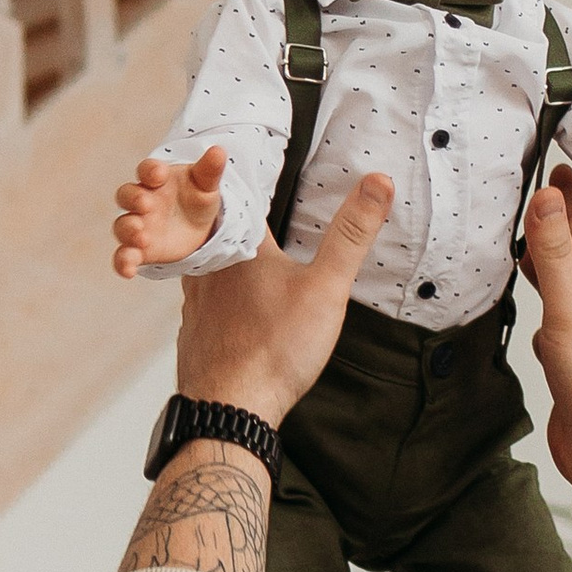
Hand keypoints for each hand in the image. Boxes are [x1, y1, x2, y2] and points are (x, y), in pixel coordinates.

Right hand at [112, 145, 225, 276]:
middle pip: (126, 195)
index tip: (159, 174)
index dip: (150, 170)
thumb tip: (219, 150)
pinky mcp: (140, 250)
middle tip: (147, 205)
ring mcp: (138, 226)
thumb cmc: (197, 198)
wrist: (199, 227)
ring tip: (141, 236)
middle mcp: (142, 201)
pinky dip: (122, 263)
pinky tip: (129, 272)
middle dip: (134, 199)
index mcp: (157, 179)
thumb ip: (210, 169)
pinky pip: (124, 256)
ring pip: (122, 225)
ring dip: (128, 230)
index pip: (146, 169)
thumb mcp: (206, 184)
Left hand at [173, 174, 394, 426]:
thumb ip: (351, 234)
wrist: (229, 408)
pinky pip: (202, 299)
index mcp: (240, 246)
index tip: (260, 163)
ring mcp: (194, 300)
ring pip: (208, 263)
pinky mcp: (193, 330)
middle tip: (260, 208)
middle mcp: (209, 266)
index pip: (241, 194)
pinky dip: (217, 293)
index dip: (253, 178)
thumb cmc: (276, 348)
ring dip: (225, 255)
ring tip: (249, 250)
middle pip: (222, 228)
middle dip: (241, 218)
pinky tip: (235, 304)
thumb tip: (378, 181)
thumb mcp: (326, 287)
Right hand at [520, 170, 571, 492]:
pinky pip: (552, 320)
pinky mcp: (569, 360)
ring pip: (563, 285)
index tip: (556, 164)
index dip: (569, 194)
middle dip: (557, 220)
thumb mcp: (569, 306)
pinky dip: (539, 304)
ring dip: (546, 260)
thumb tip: (547, 197)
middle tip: (537, 192)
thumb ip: (555, 254)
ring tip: (524, 242)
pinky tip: (529, 309)